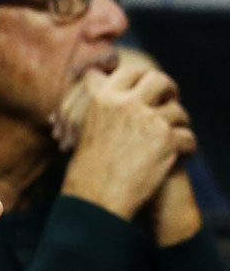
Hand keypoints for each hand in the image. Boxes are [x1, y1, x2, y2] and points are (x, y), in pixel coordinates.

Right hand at [60, 57, 194, 218]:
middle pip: (159, 80)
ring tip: (174, 138)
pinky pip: (189, 137)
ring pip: (178, 111)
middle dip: (168, 90)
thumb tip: (96, 75)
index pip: (130, 72)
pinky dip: (187, 149)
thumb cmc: (86, 169)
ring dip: (179, 125)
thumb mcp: (82, 127)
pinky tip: (180, 156)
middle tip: (169, 101)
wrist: (96, 198)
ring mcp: (149, 121)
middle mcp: (127, 104)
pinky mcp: (168, 141)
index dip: (142, 78)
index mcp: (104, 98)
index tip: (147, 87)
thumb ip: (98, 101)